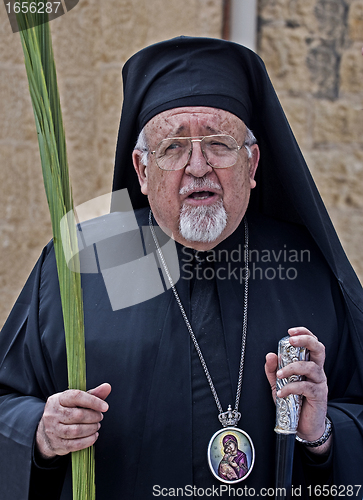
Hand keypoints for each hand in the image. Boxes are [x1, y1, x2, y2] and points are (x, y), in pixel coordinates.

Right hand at [36, 383, 110, 458]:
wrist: (47, 431)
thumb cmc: (67, 411)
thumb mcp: (76, 400)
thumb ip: (93, 394)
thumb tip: (107, 387)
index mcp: (58, 399)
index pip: (76, 397)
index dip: (93, 401)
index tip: (105, 407)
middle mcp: (53, 413)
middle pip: (78, 415)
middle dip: (93, 417)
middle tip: (100, 417)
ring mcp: (53, 430)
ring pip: (76, 431)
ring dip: (91, 429)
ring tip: (97, 426)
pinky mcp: (56, 444)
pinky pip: (75, 444)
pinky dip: (88, 441)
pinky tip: (94, 436)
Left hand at [265, 327, 330, 453]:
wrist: (303, 426)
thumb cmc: (293, 401)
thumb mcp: (279, 383)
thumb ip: (273, 369)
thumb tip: (270, 355)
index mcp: (309, 364)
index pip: (312, 343)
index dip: (304, 334)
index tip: (290, 331)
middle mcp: (317, 371)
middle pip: (319, 349)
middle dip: (305, 341)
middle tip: (291, 341)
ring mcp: (319, 383)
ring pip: (311, 367)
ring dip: (292, 368)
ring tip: (279, 374)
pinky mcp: (319, 396)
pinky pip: (306, 387)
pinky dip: (291, 387)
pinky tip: (281, 393)